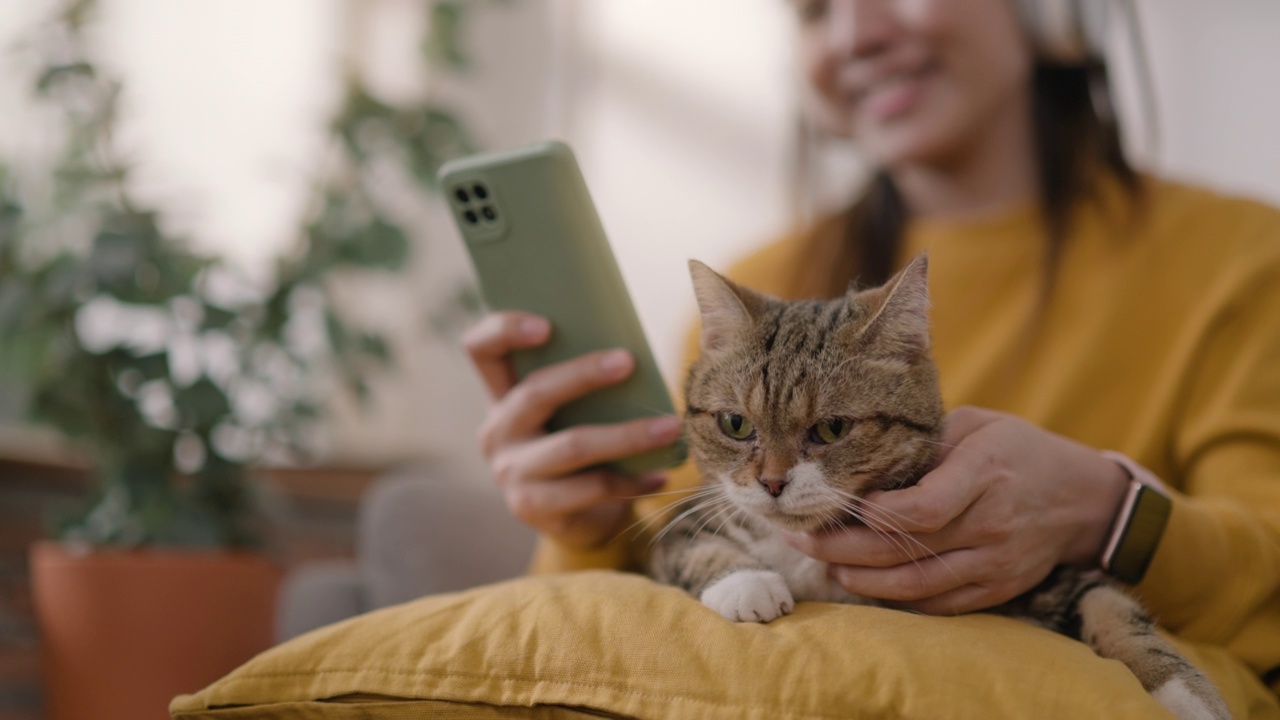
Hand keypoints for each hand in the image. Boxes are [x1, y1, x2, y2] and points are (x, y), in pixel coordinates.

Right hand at [463, 311, 682, 548]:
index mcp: (500, 395)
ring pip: (572, 445)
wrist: (574, 520)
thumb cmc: (578, 447)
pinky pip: (593, 487)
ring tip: (669, 427)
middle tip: (630, 362)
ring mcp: (511, 472)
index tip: (548, 324)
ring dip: (627, 435)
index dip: (504, 330)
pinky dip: (634, 480)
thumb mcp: (569, 413)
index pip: (481, 350)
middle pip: (534, 392)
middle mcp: (497, 431)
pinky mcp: (534, 508)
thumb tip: (633, 357)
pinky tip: (661, 474)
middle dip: (584, 374)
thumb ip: (580, 386)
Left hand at [785, 406, 1129, 613]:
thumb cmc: (1018, 450)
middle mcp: (990, 524)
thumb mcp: (976, 424)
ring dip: (861, 579)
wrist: (1082, 499)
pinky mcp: (997, 588)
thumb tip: (860, 456)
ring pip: (916, 584)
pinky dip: (896, 597)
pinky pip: (938, 603)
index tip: (838, 506)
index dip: (876, 515)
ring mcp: (995, 562)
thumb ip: (924, 443)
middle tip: (799, 538)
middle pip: (906, 549)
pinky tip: (863, 583)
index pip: (925, 507)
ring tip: (822, 564)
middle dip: (842, 548)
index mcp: (985, 473)